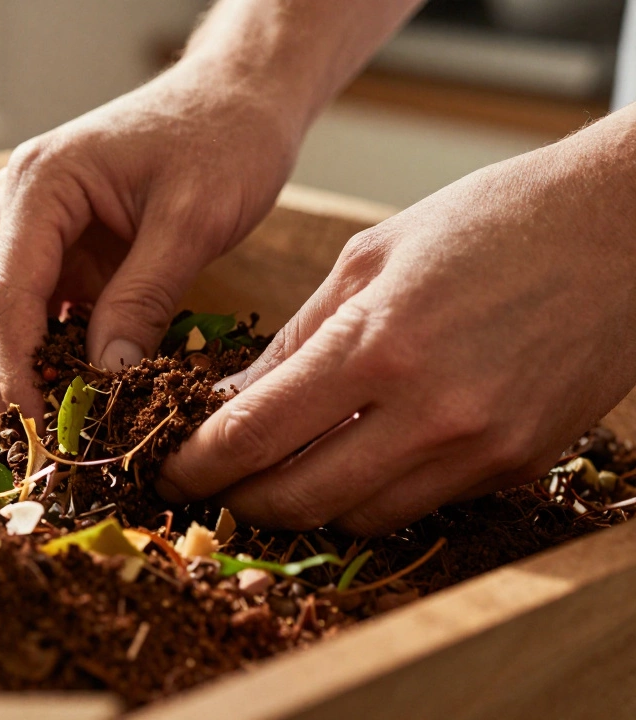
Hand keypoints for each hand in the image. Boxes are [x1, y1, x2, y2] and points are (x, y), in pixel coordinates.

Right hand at [0, 63, 303, 419]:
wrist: (238, 95)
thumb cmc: (223, 138)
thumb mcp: (192, 222)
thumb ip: (143, 300)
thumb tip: (106, 382)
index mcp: (39, 185)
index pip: (3, 297)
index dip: (16, 374)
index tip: (42, 435)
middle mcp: (16, 202)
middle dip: (0, 381)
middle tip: (37, 448)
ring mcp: (31, 224)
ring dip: (16, 371)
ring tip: (54, 432)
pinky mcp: (56, 245)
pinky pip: (33, 308)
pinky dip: (44, 353)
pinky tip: (74, 392)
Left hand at [160, 108, 635, 534]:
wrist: (622, 229)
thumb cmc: (489, 222)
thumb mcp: (369, 257)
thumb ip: (295, 339)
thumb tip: (231, 402)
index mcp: (377, 343)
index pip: (256, 434)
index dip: (198, 465)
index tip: (170, 472)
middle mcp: (429, 410)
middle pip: (299, 496)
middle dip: (238, 500)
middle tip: (209, 488)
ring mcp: (481, 447)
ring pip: (358, 516)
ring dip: (302, 506)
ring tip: (271, 479)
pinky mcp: (518, 466)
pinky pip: (419, 505)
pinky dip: (370, 495)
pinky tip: (349, 464)